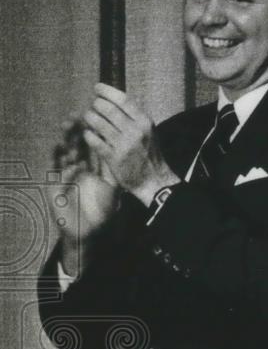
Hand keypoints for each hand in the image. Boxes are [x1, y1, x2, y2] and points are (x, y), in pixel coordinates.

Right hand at [48, 117, 118, 271]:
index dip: (91, 131)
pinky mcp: (55, 189)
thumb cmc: (102, 210)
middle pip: (75, 146)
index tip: (94, 116)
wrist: (89, 232)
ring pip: (64, 156)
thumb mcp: (114, 187)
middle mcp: (78, 169)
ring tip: (66, 128)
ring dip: (65, 142)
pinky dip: (59, 163)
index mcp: (92, 167)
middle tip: (75, 116)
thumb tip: (131, 151)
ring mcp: (65, 178)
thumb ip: (117, 170)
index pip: (91, 145)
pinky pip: (56, 173)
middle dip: (75, 132)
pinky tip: (62, 153)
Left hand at [82, 83, 179, 205]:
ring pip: (97, 122)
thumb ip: (133, 116)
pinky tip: (89, 135)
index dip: (106, 91)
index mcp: (145, 121)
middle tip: (93, 107)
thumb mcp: (147, 131)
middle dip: (96, 105)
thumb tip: (112, 98)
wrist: (154, 180)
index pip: (123, 99)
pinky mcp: (114, 158)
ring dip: (89, 118)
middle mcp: (135, 131)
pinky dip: (88, 135)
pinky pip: (94, 140)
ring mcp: (124, 144)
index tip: (97, 88)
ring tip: (89, 119)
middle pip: (107, 109)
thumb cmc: (148, 153)